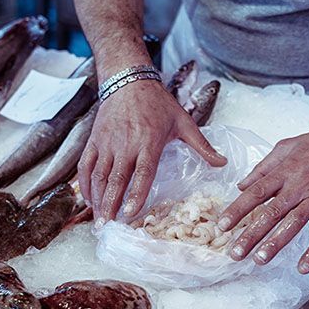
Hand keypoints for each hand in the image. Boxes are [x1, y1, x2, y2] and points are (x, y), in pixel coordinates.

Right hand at [78, 79, 226, 223]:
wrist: (128, 80)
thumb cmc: (158, 103)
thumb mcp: (183, 122)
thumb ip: (202, 145)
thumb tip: (223, 163)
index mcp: (148, 141)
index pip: (142, 172)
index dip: (136, 194)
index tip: (130, 213)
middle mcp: (125, 144)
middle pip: (116, 179)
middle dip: (111, 205)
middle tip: (109, 227)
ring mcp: (107, 143)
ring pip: (99, 176)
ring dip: (98, 200)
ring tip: (99, 221)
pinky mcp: (94, 141)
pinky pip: (86, 166)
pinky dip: (85, 185)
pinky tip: (89, 201)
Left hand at [218, 126, 308, 273]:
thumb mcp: (287, 146)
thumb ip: (264, 167)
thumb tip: (242, 185)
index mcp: (286, 171)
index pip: (257, 192)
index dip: (238, 209)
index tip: (223, 225)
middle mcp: (301, 187)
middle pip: (272, 213)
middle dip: (251, 234)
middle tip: (235, 252)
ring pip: (294, 225)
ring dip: (276, 244)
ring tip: (259, 259)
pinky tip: (303, 267)